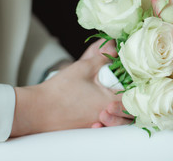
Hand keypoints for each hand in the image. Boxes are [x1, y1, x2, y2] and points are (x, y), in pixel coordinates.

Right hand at [11, 39, 125, 136]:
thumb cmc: (60, 90)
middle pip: (129, 106)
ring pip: (119, 115)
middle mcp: (108, 115)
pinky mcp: (90, 125)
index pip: (134, 93)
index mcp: (110, 101)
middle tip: (122, 80)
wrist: (37, 110)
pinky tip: (100, 102)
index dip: (135, 81)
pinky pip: (106, 119)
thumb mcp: (84, 68)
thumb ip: (104, 57)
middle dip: (128, 93)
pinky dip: (108, 112)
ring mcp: (99, 122)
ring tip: (111, 92)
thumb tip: (115, 47)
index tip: (130, 72)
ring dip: (118, 103)